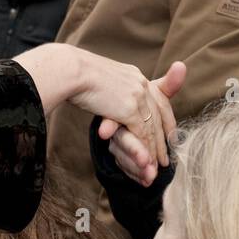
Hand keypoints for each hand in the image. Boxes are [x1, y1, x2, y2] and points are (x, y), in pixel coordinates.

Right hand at [13, 46, 177, 172]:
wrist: (69, 70)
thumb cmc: (75, 74)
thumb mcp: (99, 78)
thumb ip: (112, 89)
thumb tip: (111, 101)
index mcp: (135, 75)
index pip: (159, 98)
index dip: (166, 119)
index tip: (169, 136)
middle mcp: (141, 84)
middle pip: (159, 115)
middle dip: (163, 139)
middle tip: (164, 160)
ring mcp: (137, 96)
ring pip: (151, 127)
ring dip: (154, 150)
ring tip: (155, 168)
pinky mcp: (129, 109)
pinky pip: (141, 134)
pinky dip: (144, 150)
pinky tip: (144, 162)